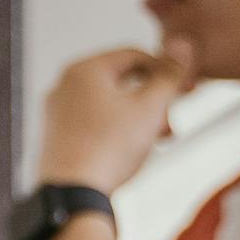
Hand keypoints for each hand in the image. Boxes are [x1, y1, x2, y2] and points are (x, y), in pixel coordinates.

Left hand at [35, 42, 198, 194]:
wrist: (72, 196)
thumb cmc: (110, 148)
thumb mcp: (150, 108)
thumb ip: (169, 75)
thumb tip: (182, 44)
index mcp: (84, 69)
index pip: (135, 56)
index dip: (166, 70)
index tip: (187, 91)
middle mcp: (63, 85)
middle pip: (120, 81)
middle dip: (152, 101)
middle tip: (170, 124)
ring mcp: (54, 112)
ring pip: (106, 105)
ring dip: (137, 118)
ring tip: (155, 141)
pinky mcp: (53, 138)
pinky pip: (91, 124)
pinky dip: (114, 131)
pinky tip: (129, 152)